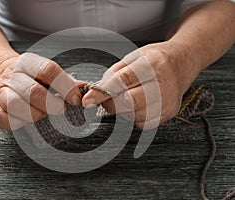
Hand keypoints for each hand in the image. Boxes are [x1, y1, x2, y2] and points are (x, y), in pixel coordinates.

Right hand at [0, 53, 82, 129]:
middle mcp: (13, 75)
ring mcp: (1, 91)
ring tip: (42, 115)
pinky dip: (13, 122)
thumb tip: (83, 87)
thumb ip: (66, 80)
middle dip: (51, 104)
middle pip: (32, 90)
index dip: (65, 86)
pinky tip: (24, 121)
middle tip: (61, 110)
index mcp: (29, 62)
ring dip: (33, 114)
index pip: (48, 70)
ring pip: (15, 104)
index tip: (75, 99)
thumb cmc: (31, 77)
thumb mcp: (47, 72)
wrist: (2, 74)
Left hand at [82, 42, 196, 129]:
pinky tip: (136, 105)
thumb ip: (113, 76)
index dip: (102, 93)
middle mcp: (163, 84)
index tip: (87, 100)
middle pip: (128, 103)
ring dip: (122, 110)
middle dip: (110, 103)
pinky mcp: (169, 113)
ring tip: (125, 97)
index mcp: (152, 64)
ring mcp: (168, 101)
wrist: (181, 64)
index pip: (122, 82)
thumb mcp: (132, 58)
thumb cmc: (154, 60)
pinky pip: (143, 123)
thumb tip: (95, 94)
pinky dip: (133, 116)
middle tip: (105, 98)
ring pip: (134, 115)